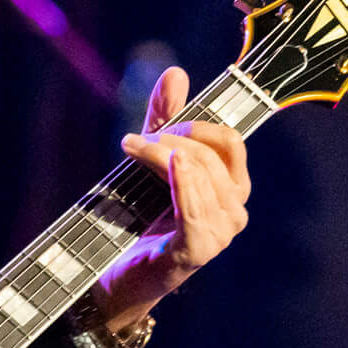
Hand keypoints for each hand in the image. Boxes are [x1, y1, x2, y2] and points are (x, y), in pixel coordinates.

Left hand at [91, 66, 250, 326]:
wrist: (114, 275)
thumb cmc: (135, 220)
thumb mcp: (150, 162)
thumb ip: (164, 119)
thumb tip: (176, 72)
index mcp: (231, 189)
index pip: (230, 141)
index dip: (198, 123)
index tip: (161, 121)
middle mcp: (234, 211)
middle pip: (212, 154)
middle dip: (172, 136)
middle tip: (135, 139)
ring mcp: (220, 234)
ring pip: (200, 174)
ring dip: (161, 154)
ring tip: (130, 147)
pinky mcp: (197, 251)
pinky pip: (195, 209)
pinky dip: (182, 182)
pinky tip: (169, 161)